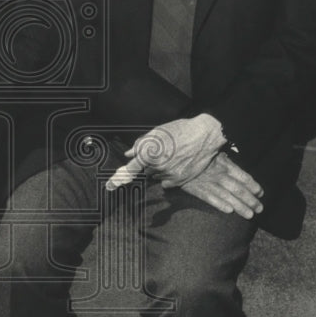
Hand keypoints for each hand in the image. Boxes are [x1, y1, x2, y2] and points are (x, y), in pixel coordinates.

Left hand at [106, 113, 224, 189]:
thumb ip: (141, 143)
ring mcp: (169, 174)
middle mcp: (157, 165)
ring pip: (156, 175)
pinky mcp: (179, 180)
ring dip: (160, 168)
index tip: (110, 186)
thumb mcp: (158, 131)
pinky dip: (169, 176)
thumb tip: (129, 154)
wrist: (205, 135)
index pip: (131, 168)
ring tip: (174, 156)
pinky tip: (177, 165)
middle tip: (163, 152)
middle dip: (150, 163)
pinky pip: (166, 182)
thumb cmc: (181, 130)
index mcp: (149, 152)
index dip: (119, 178)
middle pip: (146, 169)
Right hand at [181, 153, 263, 218]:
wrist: (173, 155)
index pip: (244, 177)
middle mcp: (218, 174)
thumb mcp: (214, 149)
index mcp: (225, 164)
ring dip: (240, 206)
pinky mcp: (195, 189)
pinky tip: (229, 211)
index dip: (253, 186)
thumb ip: (226, 157)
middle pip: (239, 189)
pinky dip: (220, 204)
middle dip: (250, 200)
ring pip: (227, 196)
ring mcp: (207, 182)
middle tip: (259, 209)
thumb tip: (238, 157)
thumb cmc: (196, 152)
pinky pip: (210, 198)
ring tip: (249, 215)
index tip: (260, 193)